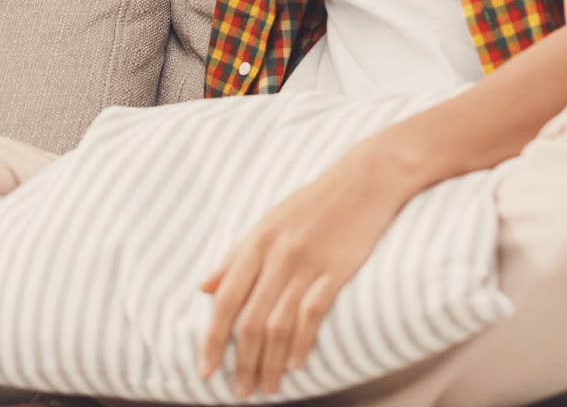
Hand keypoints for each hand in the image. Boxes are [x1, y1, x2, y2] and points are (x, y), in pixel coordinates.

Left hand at [197, 150, 410, 398]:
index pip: (225, 300)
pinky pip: (313, 313)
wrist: (363, 180)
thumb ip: (234, 259)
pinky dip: (301, 343)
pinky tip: (295, 366)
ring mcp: (307, 263)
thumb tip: (203, 290)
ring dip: (269, 362)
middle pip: (250, 320)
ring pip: (278, 324)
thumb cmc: (310, 205)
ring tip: (266, 387)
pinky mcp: (337, 270)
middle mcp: (276, 255)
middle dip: (241, 361)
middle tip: (240, 392)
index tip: (205, 369)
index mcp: (254, 243)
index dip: (212, 338)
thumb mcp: (265, 225)